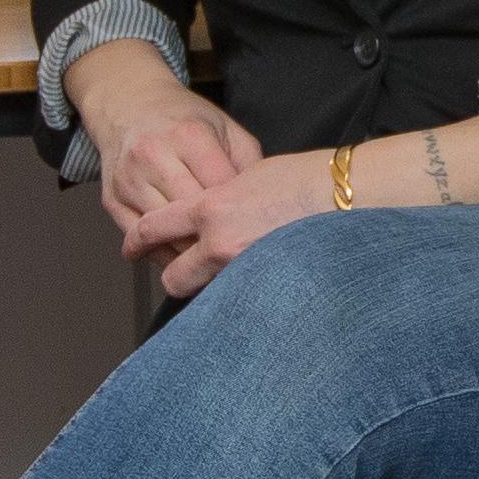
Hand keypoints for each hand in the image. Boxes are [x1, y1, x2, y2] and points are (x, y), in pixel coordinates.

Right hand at [74, 52, 257, 246]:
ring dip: (191, 252)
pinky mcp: (112, 200)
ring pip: (166, 235)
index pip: (220, 192)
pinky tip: (184, 256)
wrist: (129, 106)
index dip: (241, 214)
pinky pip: (141, 242)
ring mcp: (128, 181)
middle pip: (191, 218)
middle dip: (218, 238)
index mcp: (188, 136)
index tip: (255, 228)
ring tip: (214, 258)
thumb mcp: (225, 128)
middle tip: (238, 251)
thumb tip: (263, 209)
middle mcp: (153, 157)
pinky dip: (165, 254)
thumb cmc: (184, 120)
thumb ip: (249, 165)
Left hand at [119, 147, 341, 298]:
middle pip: (174, 278)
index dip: (138, 241)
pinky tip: (252, 289)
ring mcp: (243, 270)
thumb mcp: (248, 176)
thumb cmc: (305, 178)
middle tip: (182, 271)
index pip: (155, 229)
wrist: (345, 194)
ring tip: (225, 280)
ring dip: (210, 291)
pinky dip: (239, 298)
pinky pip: (238, 302)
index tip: (133, 247)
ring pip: (206, 295)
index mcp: (210, 207)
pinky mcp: (266, 288)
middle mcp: (219, 243)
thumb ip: (218, 197)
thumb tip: (207, 212)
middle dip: (176, 276)